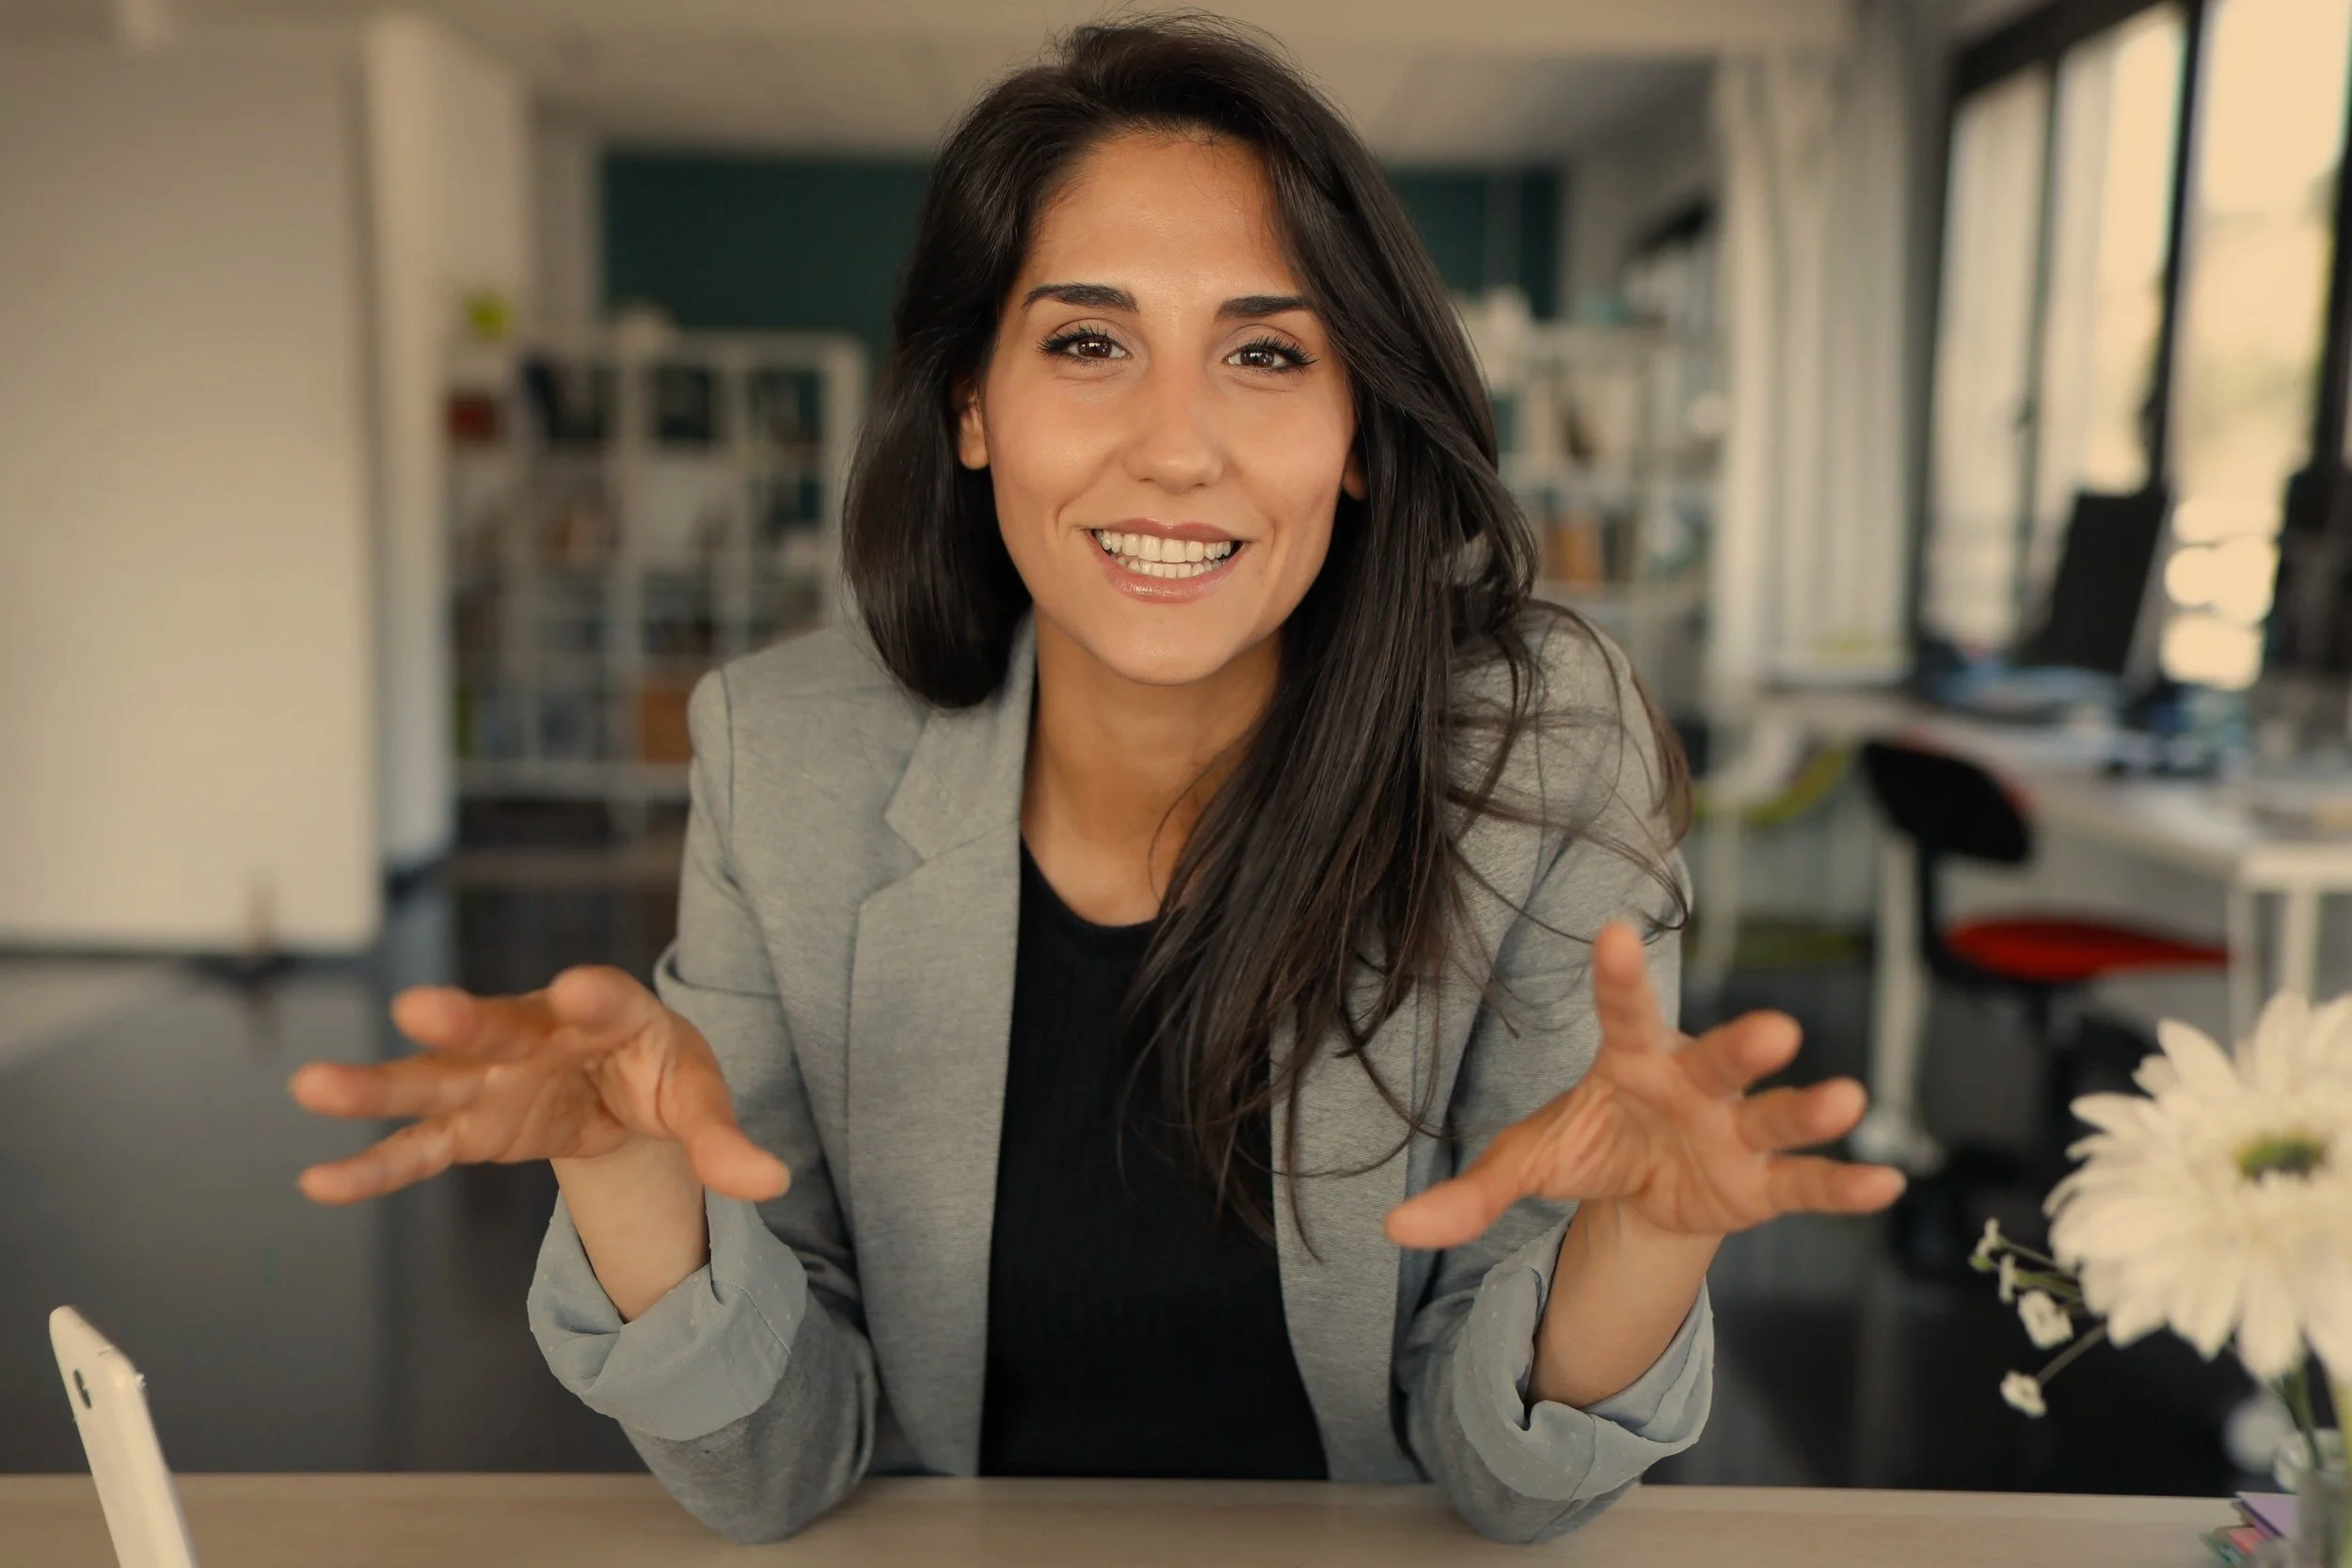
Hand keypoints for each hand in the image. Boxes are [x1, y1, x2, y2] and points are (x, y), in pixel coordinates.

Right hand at [287, 966, 789, 1206]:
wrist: (622, 1085)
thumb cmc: (659, 1072)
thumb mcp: (699, 1099)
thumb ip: (724, 1139)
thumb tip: (770, 1185)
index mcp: (611, 1011)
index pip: (606, 1000)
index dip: (592, 996)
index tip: (577, 989)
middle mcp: (536, 1031)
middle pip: (497, 1023)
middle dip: (464, 1020)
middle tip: (422, 1008)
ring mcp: (493, 1076)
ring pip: (431, 1079)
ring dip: (377, 1085)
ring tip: (312, 1085)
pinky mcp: (470, 1124)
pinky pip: (418, 1145)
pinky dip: (373, 1164)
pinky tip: (320, 1182)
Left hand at [1386, 922, 1903, 1248]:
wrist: (1640, 1194)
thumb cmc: (1590, 1146)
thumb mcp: (1526, 1164)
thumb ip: (1469, 1193)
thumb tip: (1394, 1230)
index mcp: (1629, 1062)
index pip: (1622, 1012)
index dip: (1618, 976)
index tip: (1613, 930)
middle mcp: (1691, 1086)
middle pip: (1716, 1059)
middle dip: (1744, 1045)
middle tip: (1776, 1028)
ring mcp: (1733, 1133)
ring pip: (1775, 1116)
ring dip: (1809, 1110)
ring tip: (1849, 1097)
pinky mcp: (1761, 1184)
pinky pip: (1806, 1185)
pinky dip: (1843, 1186)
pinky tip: (1887, 1184)